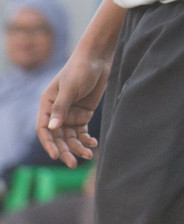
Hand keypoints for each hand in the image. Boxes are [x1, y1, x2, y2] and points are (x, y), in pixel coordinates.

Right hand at [36, 51, 110, 167]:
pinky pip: (82, 131)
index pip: (44, 129)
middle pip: (58, 137)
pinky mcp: (83, 113)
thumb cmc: (80, 70)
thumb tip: (52, 128)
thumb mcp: (70, 88)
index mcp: (47, 105)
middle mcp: (56, 112)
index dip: (49, 144)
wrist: (98, 59)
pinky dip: (86, 139)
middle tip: (73, 164)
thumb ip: (61, 107)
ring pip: (70, 137)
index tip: (56, 156)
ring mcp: (70, 114)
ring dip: (77, 147)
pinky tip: (93, 144)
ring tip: (88, 155)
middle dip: (65, 151)